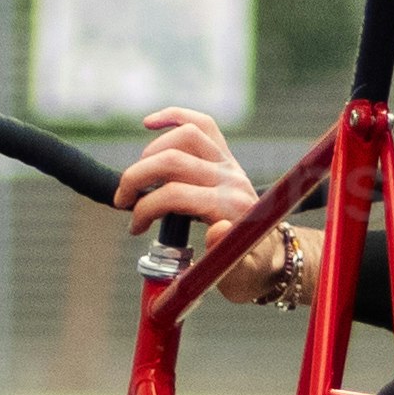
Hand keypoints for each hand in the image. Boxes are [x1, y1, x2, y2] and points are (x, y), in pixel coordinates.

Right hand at [114, 112, 297, 304]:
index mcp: (232, 209)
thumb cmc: (248, 271)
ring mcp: (229, 163)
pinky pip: (202, 124)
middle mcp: (232, 179)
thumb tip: (217, 228)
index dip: (147, 209)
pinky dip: (175, 116)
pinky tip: (149, 123)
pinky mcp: (226, 155)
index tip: (135, 229)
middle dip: (137, 178)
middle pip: (174, 161)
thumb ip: (226, 257)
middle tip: (122, 201)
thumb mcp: (239, 278)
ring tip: (137, 178)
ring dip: (151, 152)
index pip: (177, 195)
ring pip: (186, 136)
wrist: (271, 256)